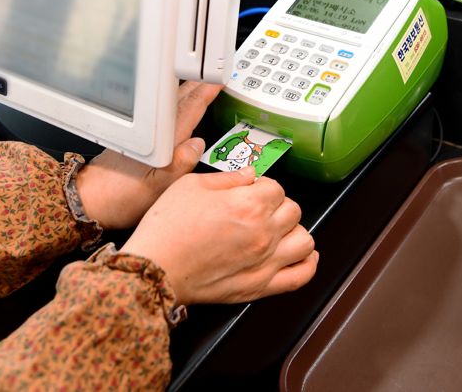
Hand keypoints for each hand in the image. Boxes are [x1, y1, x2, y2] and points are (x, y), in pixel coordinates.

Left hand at [76, 81, 222, 229]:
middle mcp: (151, 132)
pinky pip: (161, 112)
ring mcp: (142, 132)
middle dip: (199, 85)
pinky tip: (176, 107)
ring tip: (200, 86)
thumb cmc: (121, 198)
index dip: (206, 92)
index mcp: (161, 141)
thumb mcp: (156, 189)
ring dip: (186, 91)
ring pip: (169, 104)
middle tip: (216, 77)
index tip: (220, 81)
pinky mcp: (135, 136)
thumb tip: (198, 144)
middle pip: (179, 99)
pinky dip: (174, 103)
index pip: (189, 109)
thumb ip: (180, 166)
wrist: (89, 200)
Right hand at [120, 167, 317, 304]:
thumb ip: (227, 177)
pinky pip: (301, 276)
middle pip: (293, 210)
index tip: (250, 191)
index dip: (262, 186)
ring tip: (276, 231)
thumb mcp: (190, 185)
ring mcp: (265, 262)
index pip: (276, 187)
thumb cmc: (167, 229)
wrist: (155, 269)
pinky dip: (307, 264)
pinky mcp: (260, 287)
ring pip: (304, 240)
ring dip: (293, 231)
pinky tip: (298, 255)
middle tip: (258, 209)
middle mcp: (263, 233)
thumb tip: (248, 175)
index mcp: (249, 205)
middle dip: (277, 205)